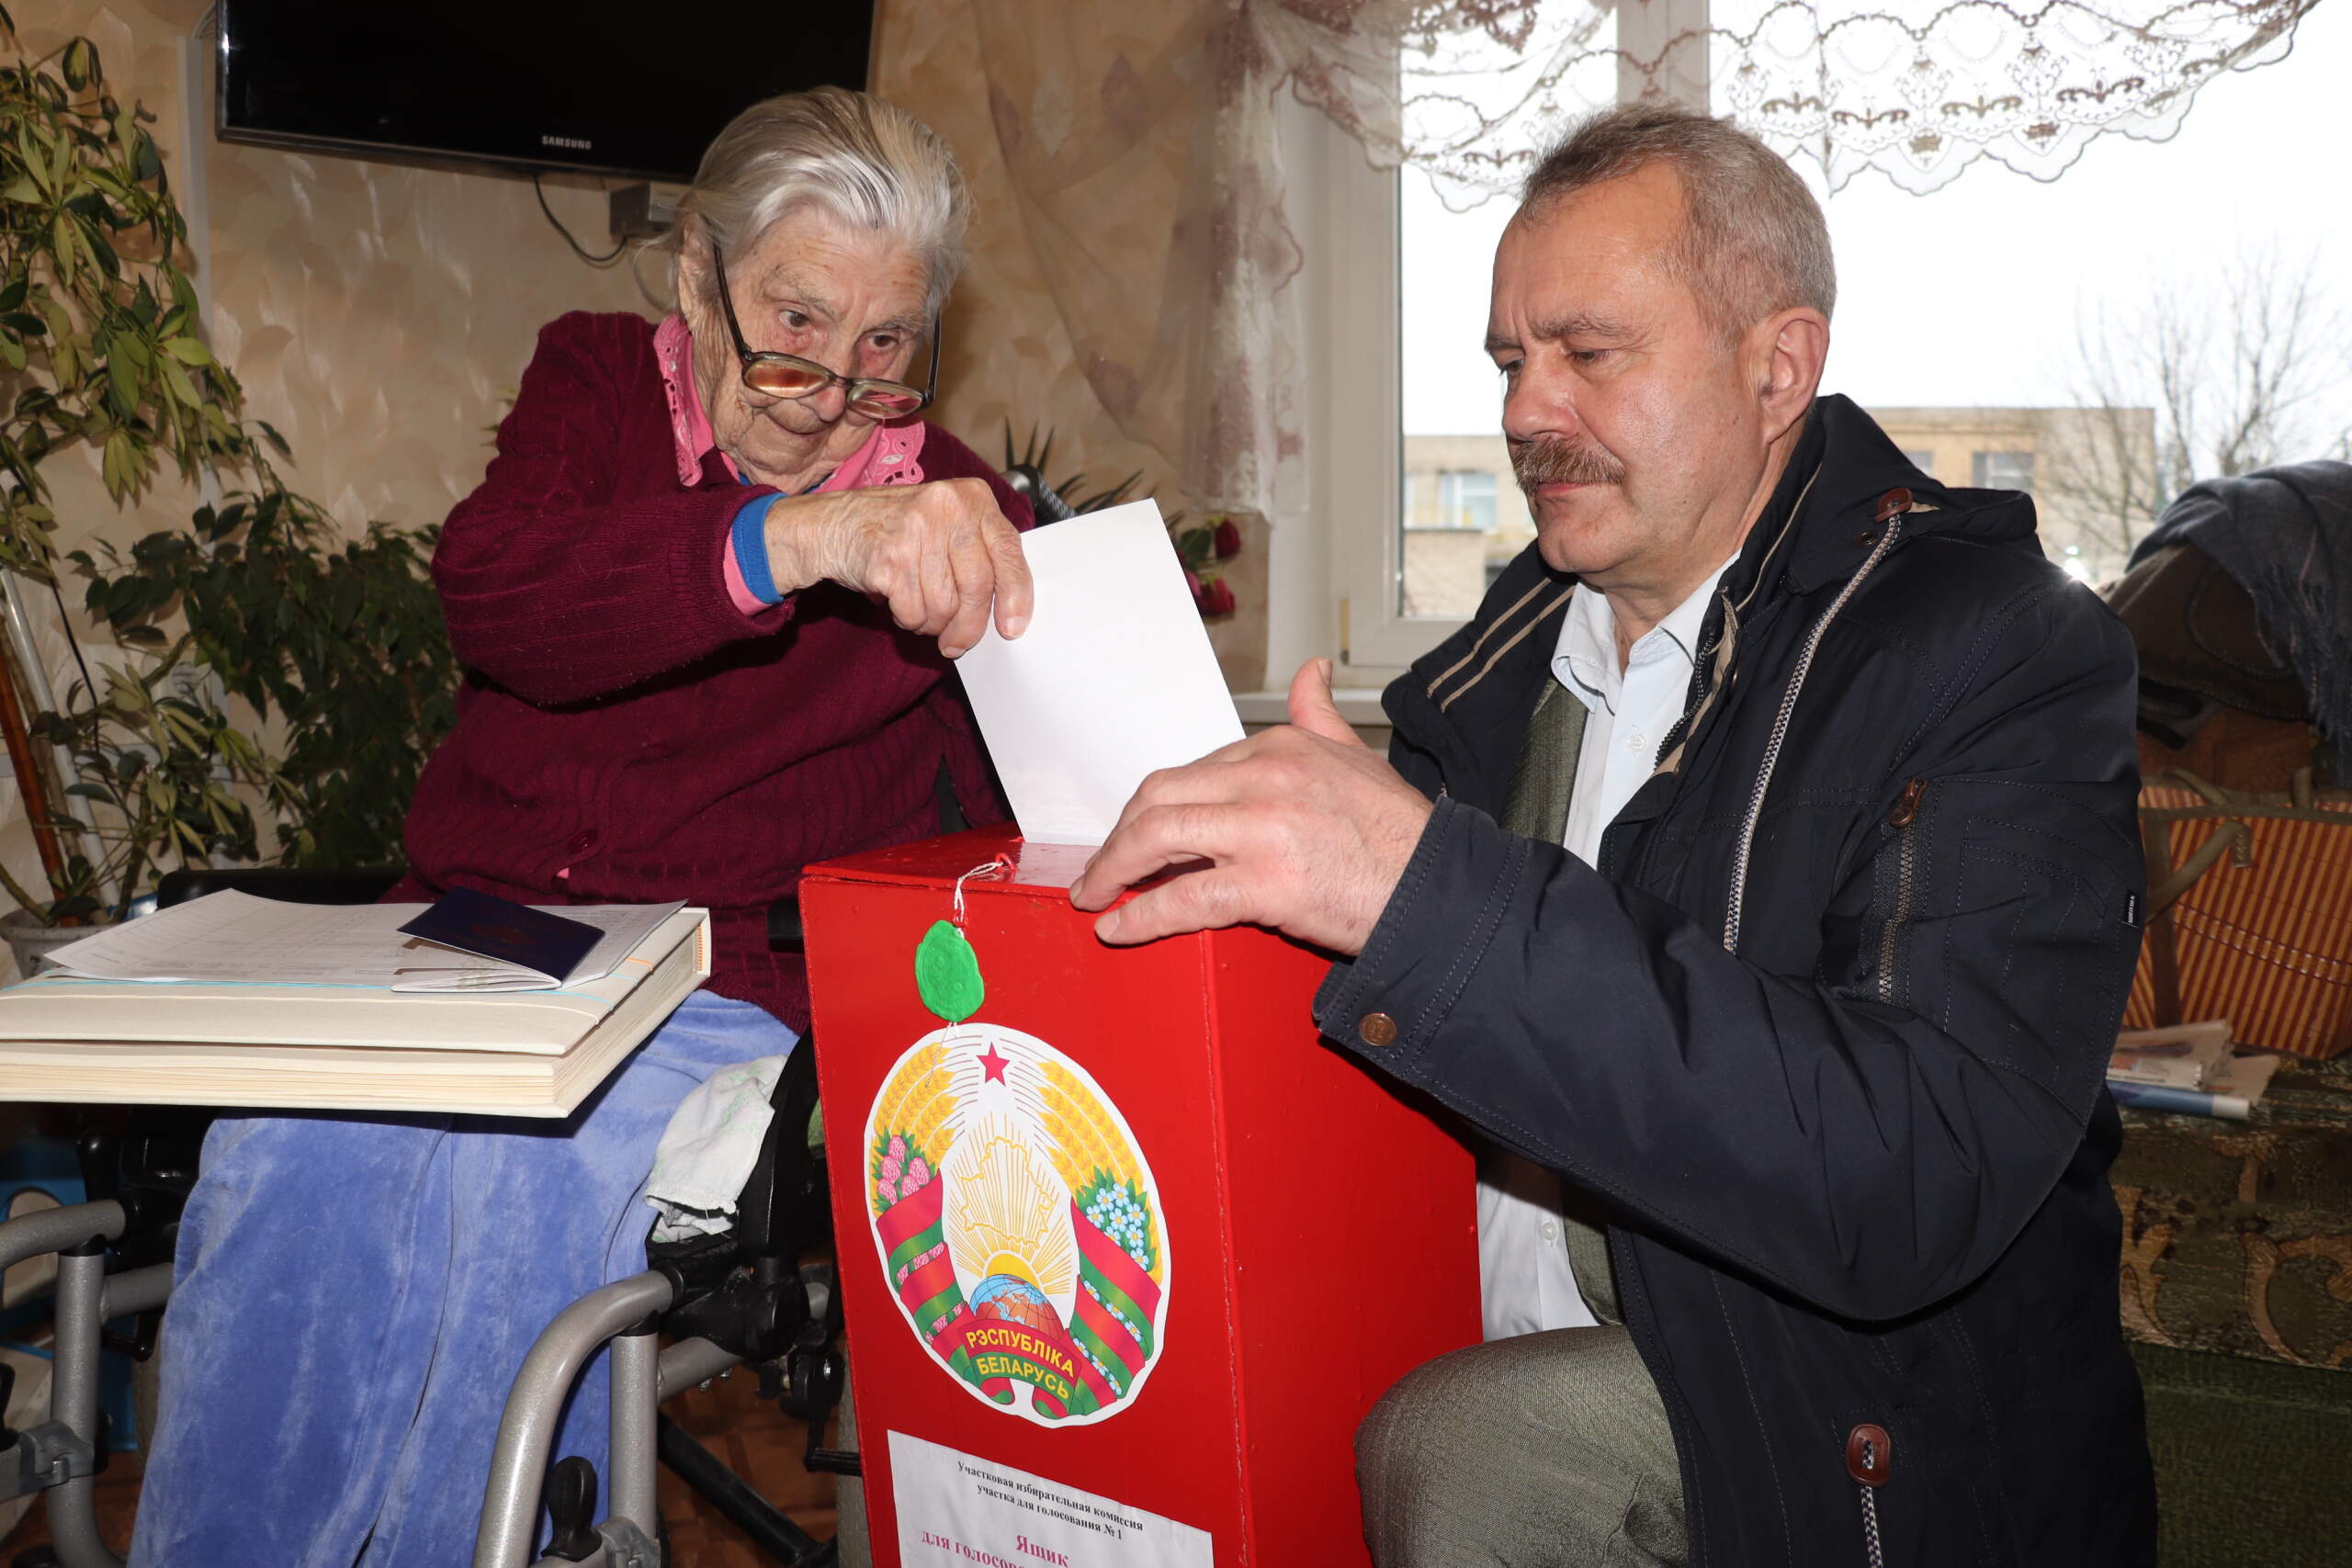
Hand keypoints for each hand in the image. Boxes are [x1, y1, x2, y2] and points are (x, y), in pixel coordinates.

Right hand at [764, 478, 1032, 656]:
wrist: (830, 524)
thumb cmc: (897, 530)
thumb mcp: (946, 523)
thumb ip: (979, 554)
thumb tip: (1007, 611)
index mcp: (972, 496)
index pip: (1008, 551)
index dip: (1016, 595)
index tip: (1013, 627)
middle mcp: (948, 507)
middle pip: (978, 586)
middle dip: (969, 626)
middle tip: (957, 644)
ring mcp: (917, 530)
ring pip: (945, 605)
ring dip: (933, 624)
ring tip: (918, 611)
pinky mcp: (889, 556)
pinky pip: (914, 611)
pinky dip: (908, 619)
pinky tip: (898, 603)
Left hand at [1070, 658, 1434, 953]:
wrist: (1440, 890)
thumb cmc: (1403, 836)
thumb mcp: (1357, 756)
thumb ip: (1319, 714)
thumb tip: (1309, 672)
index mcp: (1279, 746)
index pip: (1191, 771)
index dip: (1151, 809)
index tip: (1137, 833)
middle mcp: (1264, 777)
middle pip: (1157, 797)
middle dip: (1118, 836)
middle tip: (1101, 868)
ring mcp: (1261, 829)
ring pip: (1157, 838)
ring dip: (1113, 870)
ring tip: (1095, 896)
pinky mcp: (1266, 884)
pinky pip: (1182, 899)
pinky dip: (1139, 917)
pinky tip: (1117, 929)